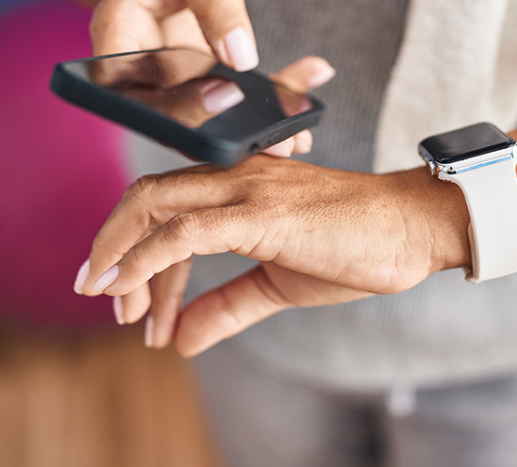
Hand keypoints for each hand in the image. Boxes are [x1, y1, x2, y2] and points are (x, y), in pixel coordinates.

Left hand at [75, 159, 470, 356]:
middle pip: (144, 198)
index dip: (138, 257)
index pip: (165, 209)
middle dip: (112, 250)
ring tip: (117, 310)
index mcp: (237, 185)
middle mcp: (233, 176)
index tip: (128, 304)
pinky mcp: (258, 212)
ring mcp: (244, 188)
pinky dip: (147, 261)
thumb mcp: (276, 284)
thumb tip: (180, 340)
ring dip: (122, 260)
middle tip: (104, 302)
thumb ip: (227, 306)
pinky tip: (130, 289)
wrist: (412, 227)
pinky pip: (184, 232)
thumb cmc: (353, 248)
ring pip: (153, 207)